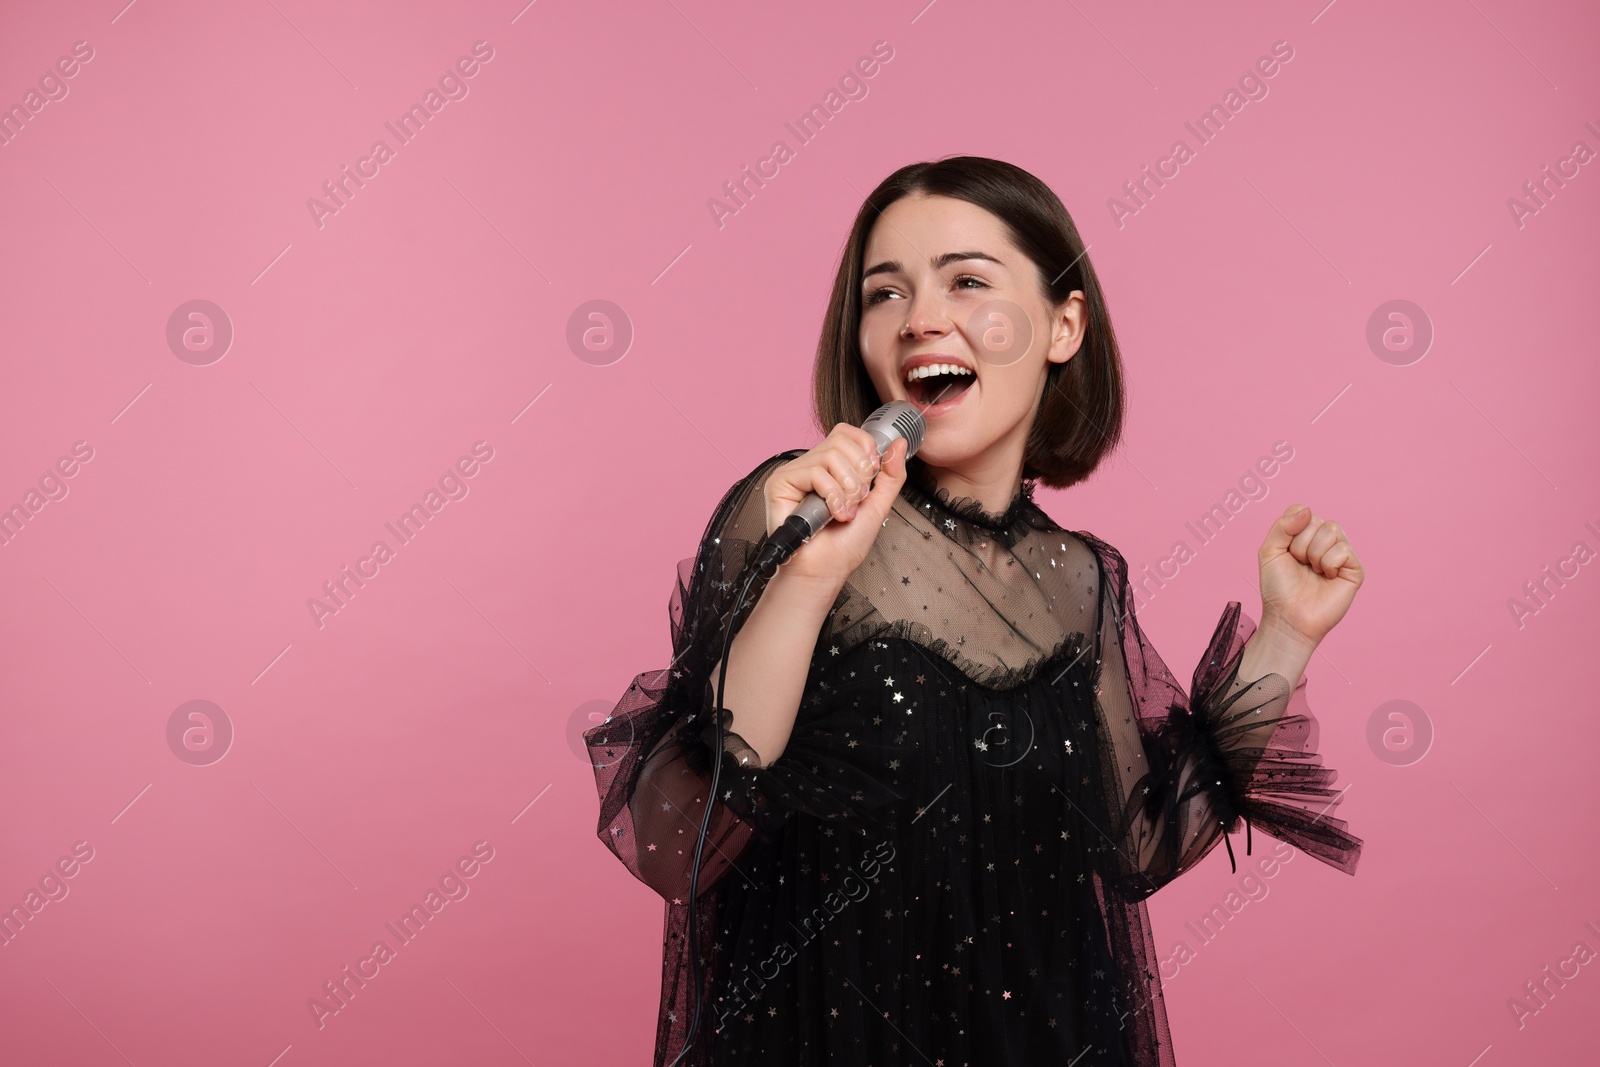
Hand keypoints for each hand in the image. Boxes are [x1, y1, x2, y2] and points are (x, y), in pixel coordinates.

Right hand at [763, 424, 908, 588]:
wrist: (825, 571)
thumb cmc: (844, 546)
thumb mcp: (877, 505)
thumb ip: (891, 475)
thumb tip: (898, 444)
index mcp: (831, 467)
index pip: (847, 433)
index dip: (864, 448)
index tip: (871, 474)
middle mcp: (811, 465)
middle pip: (841, 441)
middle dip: (859, 475)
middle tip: (855, 501)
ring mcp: (795, 472)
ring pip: (830, 456)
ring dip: (847, 489)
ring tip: (844, 512)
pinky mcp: (780, 482)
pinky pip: (815, 472)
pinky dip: (832, 495)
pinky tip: (832, 514)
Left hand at [1257, 503, 1363, 647]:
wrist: (1288, 618)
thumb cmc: (1278, 588)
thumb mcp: (1269, 552)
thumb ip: (1282, 526)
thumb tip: (1308, 510)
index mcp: (1305, 535)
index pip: (1302, 511)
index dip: (1290, 530)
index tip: (1286, 552)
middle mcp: (1324, 541)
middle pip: (1316, 519)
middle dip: (1300, 545)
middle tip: (1300, 565)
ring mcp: (1341, 554)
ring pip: (1332, 530)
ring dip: (1314, 554)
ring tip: (1313, 572)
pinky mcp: (1354, 569)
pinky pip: (1343, 550)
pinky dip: (1328, 564)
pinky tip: (1326, 578)